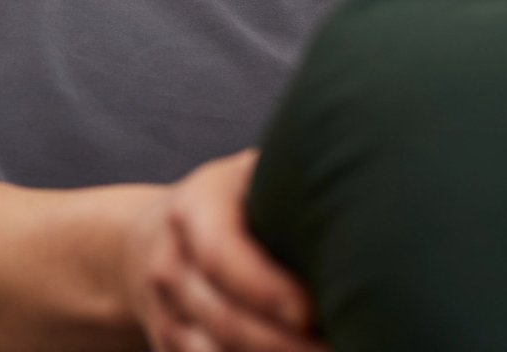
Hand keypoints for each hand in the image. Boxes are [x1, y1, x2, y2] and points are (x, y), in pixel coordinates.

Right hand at [127, 149, 323, 351]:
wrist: (148, 239)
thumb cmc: (229, 200)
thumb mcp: (248, 173)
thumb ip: (287, 180)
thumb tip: (358, 188)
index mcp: (194, 210)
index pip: (221, 256)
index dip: (264, 289)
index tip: (310, 313)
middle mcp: (172, 264)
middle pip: (224, 318)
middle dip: (283, 343)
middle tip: (337, 347)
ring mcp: (166, 313)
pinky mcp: (170, 348)